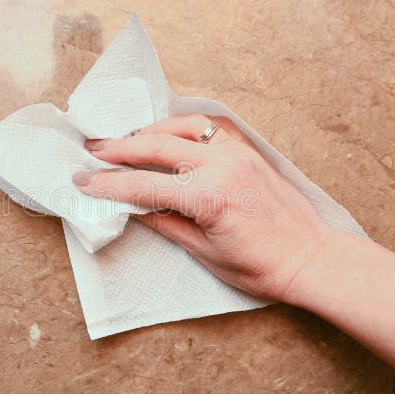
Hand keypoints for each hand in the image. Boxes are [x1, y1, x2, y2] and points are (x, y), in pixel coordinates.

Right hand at [71, 113, 332, 301]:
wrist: (311, 258)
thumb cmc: (262, 266)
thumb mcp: (206, 253)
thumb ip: (167, 223)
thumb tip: (134, 207)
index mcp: (209, 197)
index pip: (144, 184)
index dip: (109, 183)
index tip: (83, 180)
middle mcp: (222, 166)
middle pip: (156, 146)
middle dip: (119, 148)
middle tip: (92, 150)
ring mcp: (237, 153)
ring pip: (183, 127)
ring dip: (150, 130)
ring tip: (126, 140)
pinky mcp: (248, 150)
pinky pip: (209, 127)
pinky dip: (184, 126)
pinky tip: (169, 133)